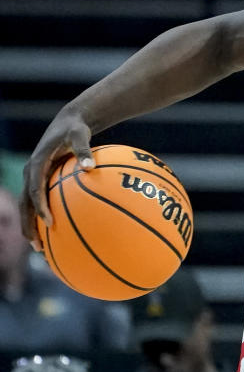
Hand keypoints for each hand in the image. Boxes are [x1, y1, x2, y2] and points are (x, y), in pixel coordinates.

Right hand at [19, 109, 94, 247]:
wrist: (67, 123)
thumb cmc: (76, 129)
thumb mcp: (80, 134)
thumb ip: (83, 150)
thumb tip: (90, 166)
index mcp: (37, 163)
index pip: (35, 189)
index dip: (40, 206)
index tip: (49, 222)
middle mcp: (30, 172)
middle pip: (25, 204)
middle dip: (29, 225)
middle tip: (37, 246)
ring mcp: (32, 177)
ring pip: (27, 206)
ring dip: (31, 227)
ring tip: (40, 249)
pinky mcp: (39, 180)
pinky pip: (37, 202)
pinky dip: (41, 217)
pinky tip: (54, 234)